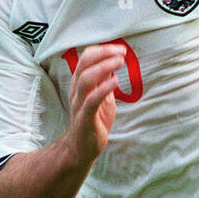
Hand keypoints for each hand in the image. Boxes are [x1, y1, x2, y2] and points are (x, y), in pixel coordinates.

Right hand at [66, 42, 124, 164]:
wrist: (81, 148)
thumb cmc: (92, 120)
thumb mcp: (101, 96)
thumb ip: (104, 80)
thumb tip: (112, 62)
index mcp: (80, 83)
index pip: (86, 58)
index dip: (103, 50)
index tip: (119, 49)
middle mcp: (77, 90)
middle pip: (84, 64)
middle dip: (103, 54)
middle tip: (121, 52)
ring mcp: (79, 103)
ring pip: (86, 79)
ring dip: (104, 67)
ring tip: (120, 62)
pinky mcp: (85, 117)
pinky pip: (91, 100)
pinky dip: (103, 89)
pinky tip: (115, 82)